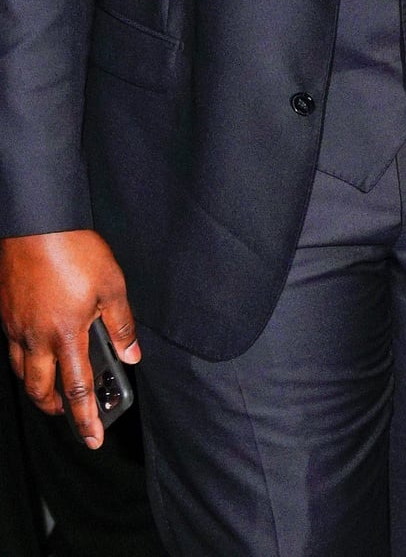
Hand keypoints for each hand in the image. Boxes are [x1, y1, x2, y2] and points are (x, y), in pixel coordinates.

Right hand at [1, 232, 138, 448]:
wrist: (36, 228)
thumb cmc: (77, 254)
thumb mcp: (113, 287)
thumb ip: (122, 326)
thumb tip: (132, 356)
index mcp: (67, 335)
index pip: (78, 388)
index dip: (85, 417)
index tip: (93, 438)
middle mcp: (37, 338)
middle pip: (42, 390)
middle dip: (56, 408)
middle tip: (71, 415)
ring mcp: (17, 328)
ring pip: (23, 374)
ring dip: (39, 389)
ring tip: (54, 392)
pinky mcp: (6, 316)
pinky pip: (14, 351)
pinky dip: (26, 364)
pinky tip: (37, 357)